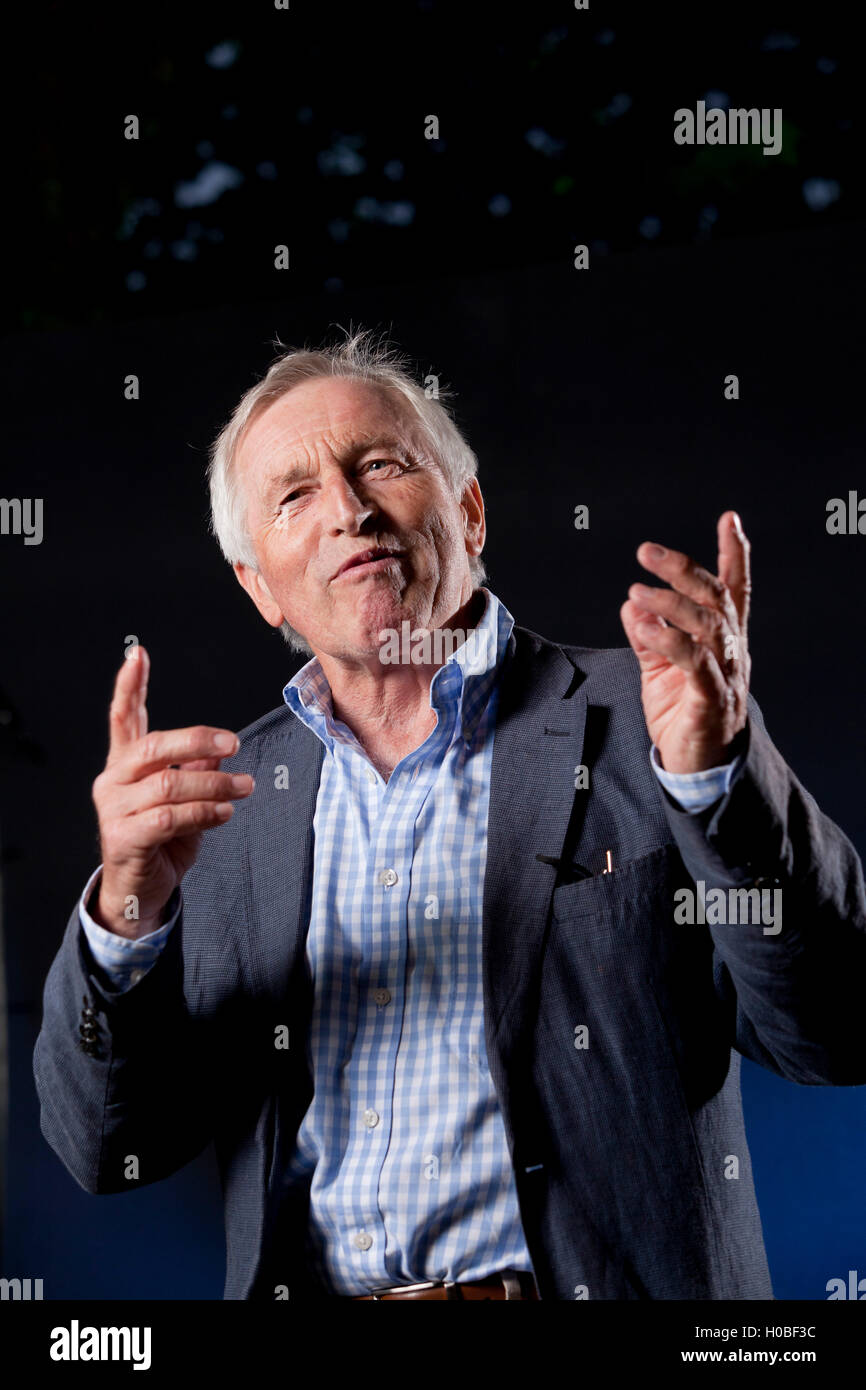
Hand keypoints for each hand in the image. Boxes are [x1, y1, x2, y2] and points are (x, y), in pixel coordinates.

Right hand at [90, 645, 253, 937]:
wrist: (139, 893)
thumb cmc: (162, 842)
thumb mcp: (184, 800)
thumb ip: (194, 770)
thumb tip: (219, 747)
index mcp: (125, 764)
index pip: (123, 716)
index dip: (129, 685)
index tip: (138, 654)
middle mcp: (113, 781)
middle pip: (153, 746)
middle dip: (196, 740)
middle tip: (234, 742)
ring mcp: (114, 810)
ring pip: (169, 784)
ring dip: (214, 783)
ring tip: (244, 786)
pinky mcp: (123, 838)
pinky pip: (170, 817)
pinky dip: (204, 812)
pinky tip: (225, 812)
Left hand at [619, 511, 751, 773]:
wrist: (698, 768)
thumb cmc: (682, 713)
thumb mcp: (658, 669)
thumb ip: (647, 636)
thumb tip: (632, 603)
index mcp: (723, 640)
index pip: (733, 589)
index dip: (734, 553)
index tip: (729, 518)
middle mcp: (730, 651)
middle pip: (715, 598)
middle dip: (683, 568)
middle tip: (646, 551)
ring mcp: (724, 675)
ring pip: (707, 625)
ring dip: (671, 602)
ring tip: (637, 590)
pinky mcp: (710, 700)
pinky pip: (694, 663)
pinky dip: (668, 641)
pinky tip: (643, 627)